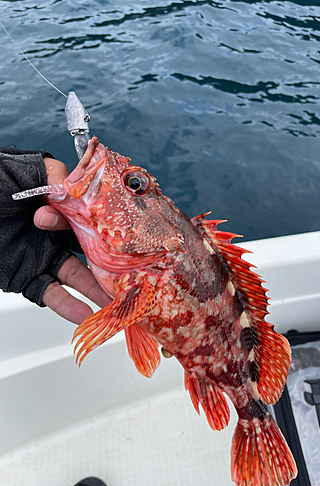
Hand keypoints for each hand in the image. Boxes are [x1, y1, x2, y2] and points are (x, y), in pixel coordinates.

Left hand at [34, 158, 110, 323]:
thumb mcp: (21, 170)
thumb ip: (52, 174)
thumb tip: (77, 185)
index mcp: (56, 205)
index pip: (87, 217)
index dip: (94, 224)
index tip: (98, 228)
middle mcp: (54, 234)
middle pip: (90, 250)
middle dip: (111, 263)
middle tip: (133, 275)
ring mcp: (41, 257)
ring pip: (76, 277)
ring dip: (97, 290)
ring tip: (118, 303)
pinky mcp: (26, 279)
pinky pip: (51, 295)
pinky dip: (69, 307)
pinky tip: (88, 316)